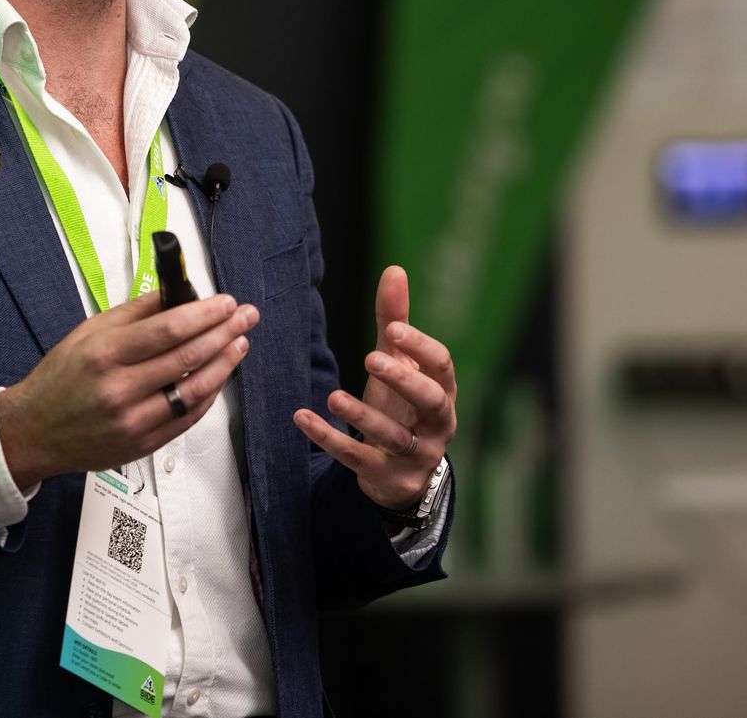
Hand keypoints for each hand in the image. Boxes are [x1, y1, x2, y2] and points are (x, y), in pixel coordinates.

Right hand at [0, 290, 258, 490]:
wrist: (34, 431)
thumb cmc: (60, 377)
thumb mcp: (87, 332)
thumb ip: (134, 313)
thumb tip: (176, 293)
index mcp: (105, 354)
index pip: (169, 329)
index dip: (205, 314)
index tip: (227, 302)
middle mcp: (120, 389)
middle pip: (188, 357)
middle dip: (224, 332)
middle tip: (247, 316)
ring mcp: (133, 421)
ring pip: (195, 390)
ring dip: (224, 364)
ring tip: (240, 343)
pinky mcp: (142, 445)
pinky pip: (187, 418)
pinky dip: (208, 395)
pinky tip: (219, 376)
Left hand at [292, 265, 456, 509]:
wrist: (404, 471)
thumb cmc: (403, 404)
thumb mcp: (400, 364)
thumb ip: (396, 320)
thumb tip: (394, 269)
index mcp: (443, 390)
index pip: (442, 366)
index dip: (420, 348)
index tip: (395, 330)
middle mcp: (437, 424)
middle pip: (430, 401)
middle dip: (403, 380)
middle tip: (371, 358)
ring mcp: (415, 454)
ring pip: (394, 437)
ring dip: (363, 417)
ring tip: (332, 397)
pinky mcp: (387, 477)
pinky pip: (358, 460)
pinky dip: (329, 440)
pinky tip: (302, 419)